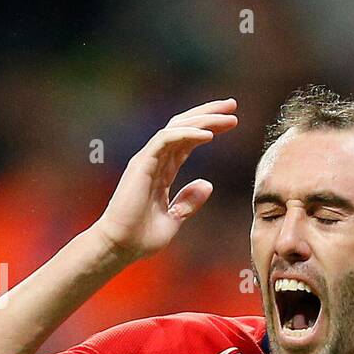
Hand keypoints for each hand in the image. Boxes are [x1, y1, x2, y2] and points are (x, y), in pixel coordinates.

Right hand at [91, 98, 238, 263]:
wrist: (120, 247)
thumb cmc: (141, 237)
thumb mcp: (174, 219)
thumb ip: (189, 202)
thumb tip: (207, 184)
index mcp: (163, 170)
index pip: (188, 141)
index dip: (209, 128)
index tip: (232, 122)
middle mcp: (155, 160)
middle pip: (183, 126)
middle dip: (208, 114)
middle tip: (233, 105)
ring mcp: (148, 160)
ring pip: (177, 128)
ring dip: (203, 119)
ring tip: (227, 116)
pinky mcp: (142, 164)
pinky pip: (166, 140)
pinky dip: (187, 135)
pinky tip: (208, 135)